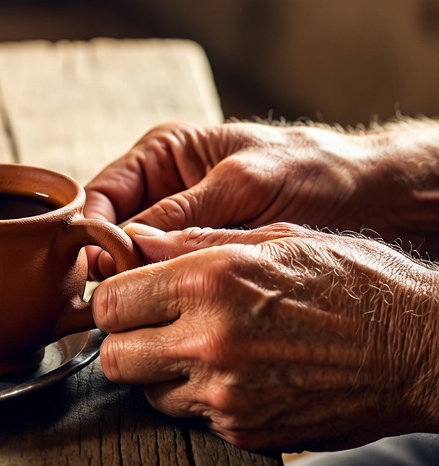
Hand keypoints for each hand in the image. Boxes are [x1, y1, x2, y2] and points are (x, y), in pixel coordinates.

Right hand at [84, 120, 438, 276]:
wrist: (371, 196)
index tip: (99, 268)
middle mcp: (164, 186)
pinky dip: (162, 291)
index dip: (93, 230)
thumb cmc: (310, 172)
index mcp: (164, 154)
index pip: (104, 192)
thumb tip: (124, 244)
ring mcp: (182, 222)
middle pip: (112, 228)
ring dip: (134, 281)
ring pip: (136, 256)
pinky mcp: (203, 253)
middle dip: (110, 261)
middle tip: (112, 301)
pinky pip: (167, 273)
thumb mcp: (243, 185)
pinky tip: (166, 311)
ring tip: (136, 311)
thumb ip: (183, 212)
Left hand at [92, 223, 438, 451]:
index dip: (112, 295)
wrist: (418, 347)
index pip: (109, 301)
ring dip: (160, 372)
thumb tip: (136, 239)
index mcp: (208, 282)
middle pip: (115, 356)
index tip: (127, 292)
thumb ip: (191, 241)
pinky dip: (199, 399)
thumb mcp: (271, 238)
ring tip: (197, 346)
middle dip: (124, 339)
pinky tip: (234, 371)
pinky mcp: (247, 433)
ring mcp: (227, 396)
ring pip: (148, 392)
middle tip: (149, 324)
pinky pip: (192, 419)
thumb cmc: (351, 280)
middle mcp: (209, 342)